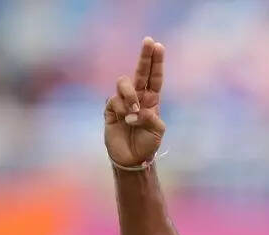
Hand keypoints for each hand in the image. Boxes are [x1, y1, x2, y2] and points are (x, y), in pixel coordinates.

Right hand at [104, 37, 166, 167]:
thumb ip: (151, 117)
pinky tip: (126, 120)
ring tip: (134, 111)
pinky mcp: (110, 109)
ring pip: (124, 84)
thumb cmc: (147, 144)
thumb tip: (137, 109)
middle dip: (145, 56)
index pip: (155, 77)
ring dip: (130, 95)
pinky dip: (122, 109)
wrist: (132, 159)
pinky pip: (114, 100)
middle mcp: (137, 97)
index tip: (158, 46)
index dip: (156, 62)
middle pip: (141, 72)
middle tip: (149, 41)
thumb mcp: (157, 132)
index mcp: (152, 100)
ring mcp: (123, 102)